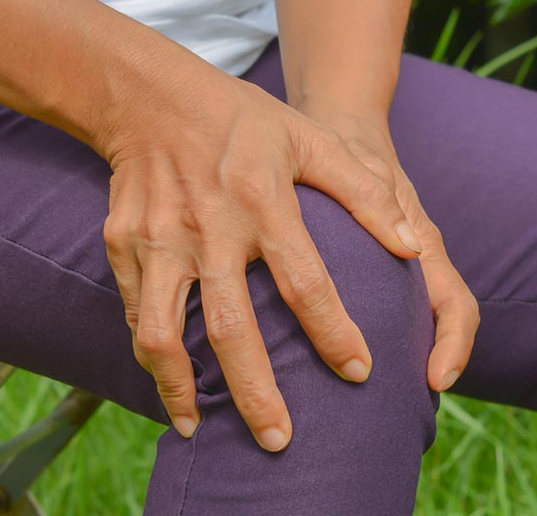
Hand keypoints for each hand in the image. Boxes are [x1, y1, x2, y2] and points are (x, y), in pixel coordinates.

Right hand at [101, 65, 422, 451]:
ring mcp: (160, 240)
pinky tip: (170, 381)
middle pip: (233, 328)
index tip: (359, 372)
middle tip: (281, 441)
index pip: (306, 282)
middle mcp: (209, 228)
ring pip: (164, 332)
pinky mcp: (124, 245)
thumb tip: (412, 249)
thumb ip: (365, 193)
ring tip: (198, 430)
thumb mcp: (310, 140)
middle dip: (257, 392)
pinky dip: (151, 354)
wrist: (148, 96)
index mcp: (263, 201)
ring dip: (182, 388)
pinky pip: (136, 312)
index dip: (335, 332)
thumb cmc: (242, 119)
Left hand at [294, 103, 480, 392]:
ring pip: (415, 326)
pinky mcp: (377, 272)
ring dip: (403, 363)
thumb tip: (402, 244)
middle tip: (403, 413)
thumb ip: (379, 202)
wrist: (340, 129)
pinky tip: (327, 366)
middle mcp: (415, 264)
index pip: (456, 305)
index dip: (454, 345)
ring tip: (367, 405)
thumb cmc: (350, 149)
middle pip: (441, 328)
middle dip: (431, 369)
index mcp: (420, 245)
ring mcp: (399, 270)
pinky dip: (371, 340)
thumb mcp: (362, 171)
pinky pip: (389, 314)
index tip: (436, 381)